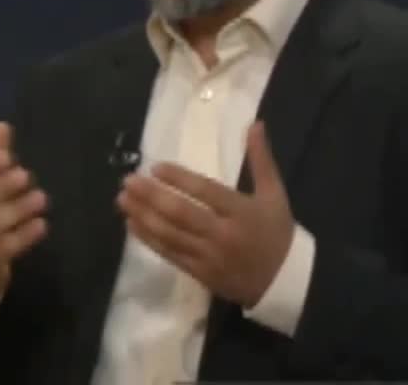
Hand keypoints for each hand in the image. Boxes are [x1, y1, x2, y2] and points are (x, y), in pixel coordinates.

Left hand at [116, 120, 294, 308]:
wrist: (284, 283)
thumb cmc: (278, 233)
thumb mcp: (275, 194)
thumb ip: (261, 159)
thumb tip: (254, 123)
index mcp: (241, 211)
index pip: (205, 191)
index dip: (179, 179)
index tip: (155, 167)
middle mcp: (223, 234)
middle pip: (181, 214)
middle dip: (151, 196)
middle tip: (128, 181)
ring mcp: (209, 257)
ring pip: (170, 235)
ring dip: (143, 216)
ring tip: (122, 199)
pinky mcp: (200, 274)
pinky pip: (169, 254)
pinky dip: (149, 239)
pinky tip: (132, 224)